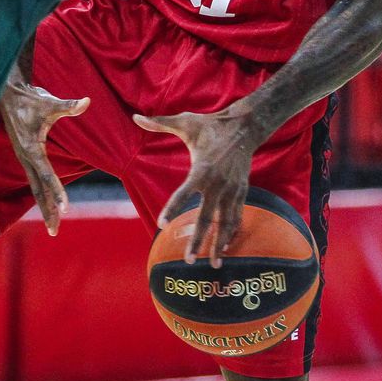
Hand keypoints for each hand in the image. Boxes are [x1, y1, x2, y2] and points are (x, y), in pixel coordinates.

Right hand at [0, 82, 88, 235]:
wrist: (9, 95)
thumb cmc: (30, 99)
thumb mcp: (49, 102)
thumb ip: (68, 106)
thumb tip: (87, 101)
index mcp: (31, 149)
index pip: (46, 176)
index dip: (56, 192)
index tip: (65, 208)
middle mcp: (25, 158)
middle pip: (38, 190)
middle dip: (47, 210)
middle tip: (55, 231)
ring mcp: (24, 159)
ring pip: (35, 188)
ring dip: (44, 206)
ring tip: (54, 225)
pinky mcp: (25, 157)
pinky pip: (34, 181)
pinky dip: (42, 194)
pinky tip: (48, 204)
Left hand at [133, 108, 257, 266]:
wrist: (246, 126)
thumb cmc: (211, 125)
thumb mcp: (186, 122)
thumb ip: (159, 123)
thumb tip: (135, 116)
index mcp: (202, 169)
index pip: (183, 193)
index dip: (172, 208)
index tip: (161, 224)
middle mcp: (218, 184)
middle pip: (206, 218)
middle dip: (199, 241)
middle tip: (189, 261)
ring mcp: (232, 189)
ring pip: (225, 223)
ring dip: (219, 244)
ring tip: (213, 264)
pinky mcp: (242, 191)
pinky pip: (236, 216)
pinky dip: (231, 232)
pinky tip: (225, 247)